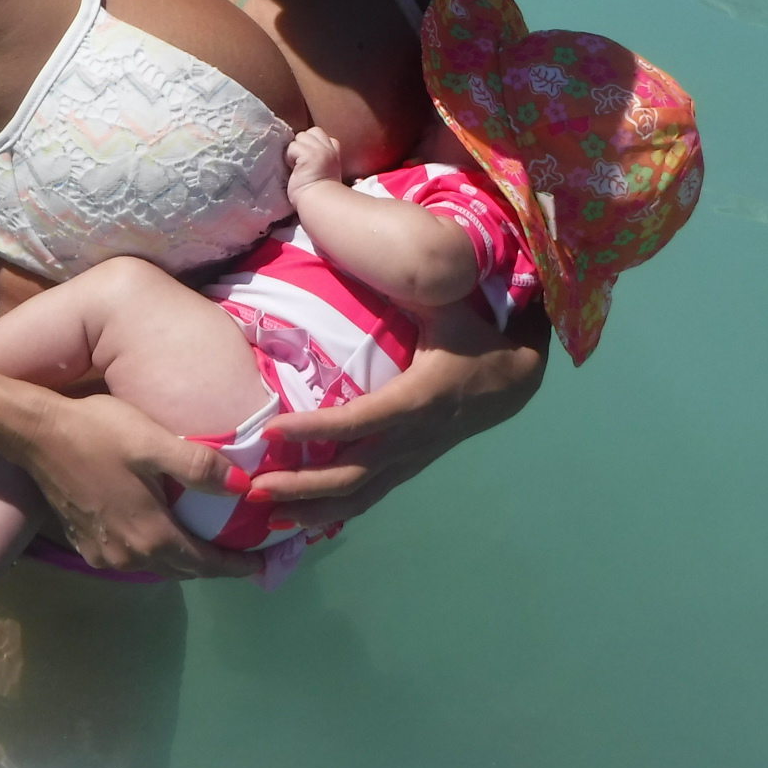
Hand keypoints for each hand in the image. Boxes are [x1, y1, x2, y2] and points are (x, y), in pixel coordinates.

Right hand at [13, 391, 264, 579]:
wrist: (36, 434)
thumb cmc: (99, 433)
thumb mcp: (155, 444)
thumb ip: (201, 469)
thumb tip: (245, 487)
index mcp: (151, 536)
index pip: (207, 563)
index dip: (238, 565)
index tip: (263, 563)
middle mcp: (129, 556)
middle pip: (185, 569)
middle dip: (216, 564)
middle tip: (244, 552)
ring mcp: (103, 553)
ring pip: (159, 564)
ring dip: (186, 558)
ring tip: (211, 541)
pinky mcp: (86, 543)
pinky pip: (135, 555)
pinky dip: (158, 549)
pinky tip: (165, 531)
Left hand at [249, 301, 548, 528]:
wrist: (514, 381)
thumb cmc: (473, 337)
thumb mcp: (448, 307)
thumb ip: (414, 285)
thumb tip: (379, 250)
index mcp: (419, 399)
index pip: (360, 422)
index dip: (316, 430)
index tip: (273, 432)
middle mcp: (412, 439)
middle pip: (351, 475)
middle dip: (301, 485)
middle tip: (252, 490)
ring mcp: (410, 459)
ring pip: (358, 496)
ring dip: (311, 507)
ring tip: (265, 515)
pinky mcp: (406, 467)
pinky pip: (367, 497)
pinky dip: (332, 510)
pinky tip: (298, 517)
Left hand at [285, 126, 343, 198]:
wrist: (320, 204)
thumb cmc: (320, 194)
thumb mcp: (326, 171)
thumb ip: (320, 158)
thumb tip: (302, 153)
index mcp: (335, 153)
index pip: (323, 136)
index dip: (313, 144)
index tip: (308, 159)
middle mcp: (330, 149)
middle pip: (313, 131)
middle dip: (303, 143)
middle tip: (300, 160)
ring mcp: (320, 150)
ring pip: (301, 136)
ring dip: (295, 150)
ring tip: (296, 166)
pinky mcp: (308, 154)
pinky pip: (293, 147)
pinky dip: (289, 157)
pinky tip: (293, 169)